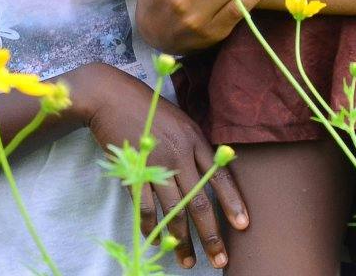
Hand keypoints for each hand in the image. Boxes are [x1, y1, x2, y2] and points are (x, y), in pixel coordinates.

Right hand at [68, 63, 246, 270]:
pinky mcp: (134, 170)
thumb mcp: (181, 120)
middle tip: (220, 261)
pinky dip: (152, 227)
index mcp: (195, 139)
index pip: (220, 176)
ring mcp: (156, 163)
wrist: (111, 96)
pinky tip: (157, 241)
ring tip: (188, 261)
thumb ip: (196, 146)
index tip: (244, 227)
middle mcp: (179, 153)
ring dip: (181, 240)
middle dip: (211, 235)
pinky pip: (146, 207)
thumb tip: (214, 173)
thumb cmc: (149, 108)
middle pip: (199, 202)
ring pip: (174, 210)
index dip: (233, 203)